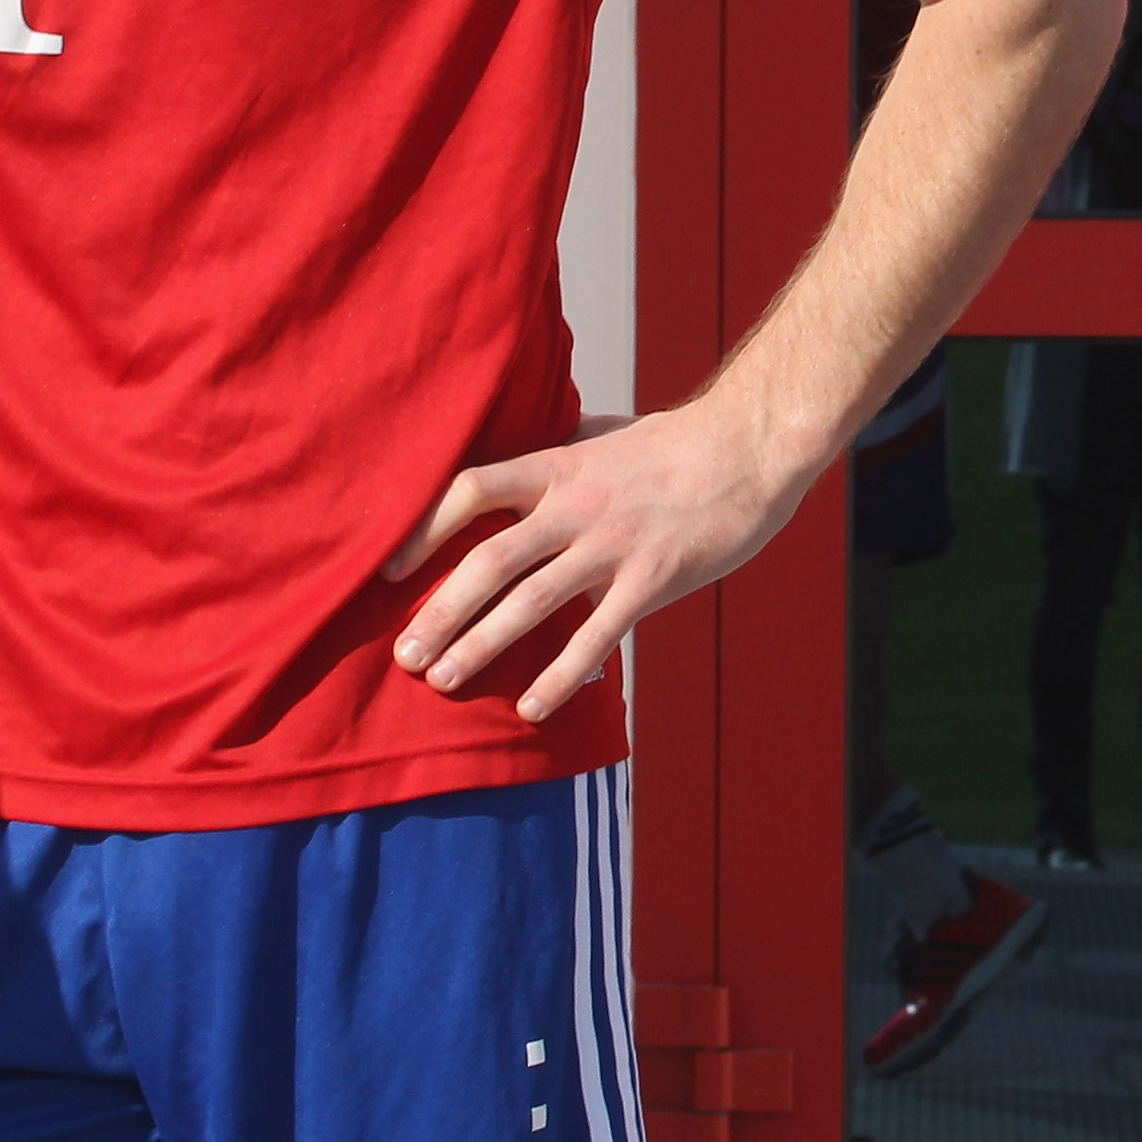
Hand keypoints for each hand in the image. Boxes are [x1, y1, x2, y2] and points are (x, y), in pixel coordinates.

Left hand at [385, 405, 810, 722]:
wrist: (752, 445)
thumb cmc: (679, 442)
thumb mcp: (607, 434)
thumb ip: (561, 455)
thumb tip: (521, 462)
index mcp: (560, 464)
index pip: (472, 489)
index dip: (424, 529)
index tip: (389, 570)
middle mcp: (577, 505)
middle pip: (490, 560)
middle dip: (441, 611)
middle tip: (404, 654)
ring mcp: (614, 543)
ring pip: (533, 601)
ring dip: (481, 645)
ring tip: (442, 681)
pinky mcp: (653, 578)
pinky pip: (597, 635)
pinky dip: (559, 675)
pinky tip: (532, 707)